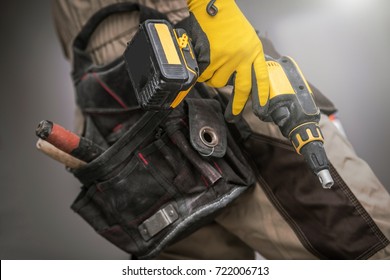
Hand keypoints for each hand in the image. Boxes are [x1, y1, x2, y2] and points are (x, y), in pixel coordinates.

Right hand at [185, 0, 269, 120]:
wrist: (215, 7)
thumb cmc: (228, 21)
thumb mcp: (245, 38)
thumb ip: (245, 57)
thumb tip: (237, 77)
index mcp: (254, 52)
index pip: (261, 78)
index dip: (261, 95)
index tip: (262, 109)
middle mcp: (244, 57)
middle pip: (242, 88)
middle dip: (237, 105)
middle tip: (233, 115)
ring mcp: (229, 58)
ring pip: (218, 81)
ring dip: (212, 78)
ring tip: (210, 64)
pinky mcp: (213, 57)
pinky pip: (206, 74)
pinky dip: (202, 71)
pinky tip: (203, 59)